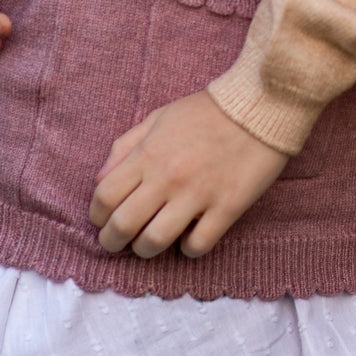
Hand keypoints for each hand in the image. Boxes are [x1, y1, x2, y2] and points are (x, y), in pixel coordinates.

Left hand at [90, 92, 287, 258]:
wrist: (259, 107)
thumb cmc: (206, 112)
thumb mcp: (158, 118)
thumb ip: (125, 147)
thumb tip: (100, 180)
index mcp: (148, 154)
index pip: (104, 197)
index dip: (97, 216)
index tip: (103, 220)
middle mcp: (168, 177)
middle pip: (123, 226)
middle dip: (112, 242)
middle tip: (117, 242)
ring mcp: (198, 195)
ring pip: (154, 242)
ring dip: (145, 249)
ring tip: (149, 243)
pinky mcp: (227, 208)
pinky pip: (197, 245)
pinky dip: (187, 248)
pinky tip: (188, 237)